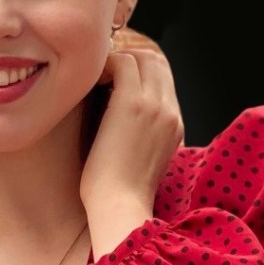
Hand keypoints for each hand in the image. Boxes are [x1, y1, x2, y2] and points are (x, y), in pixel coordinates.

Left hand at [80, 28, 183, 257]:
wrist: (118, 206)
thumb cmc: (117, 190)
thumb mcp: (138, 157)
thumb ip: (138, 132)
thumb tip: (112, 110)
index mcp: (175, 125)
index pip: (164, 79)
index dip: (139, 72)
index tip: (113, 80)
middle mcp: (171, 112)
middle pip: (158, 62)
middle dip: (129, 60)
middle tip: (102, 73)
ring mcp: (155, 105)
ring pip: (143, 58)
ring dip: (117, 61)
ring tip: (95, 78)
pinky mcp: (133, 103)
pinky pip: (123, 63)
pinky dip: (104, 65)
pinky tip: (88, 83)